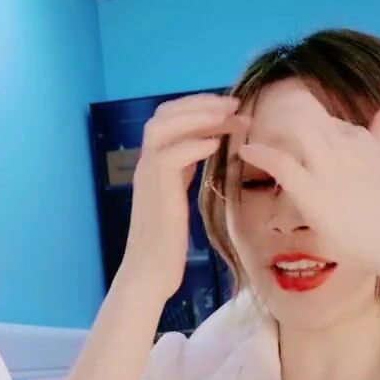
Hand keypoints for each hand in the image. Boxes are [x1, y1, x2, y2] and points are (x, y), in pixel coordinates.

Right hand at [118, 94, 247, 299]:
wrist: (149, 275)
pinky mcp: (155, 192)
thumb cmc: (167, 246)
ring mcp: (147, 176)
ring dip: (197, 117)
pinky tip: (217, 144)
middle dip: (200, 103)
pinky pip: (171, 155)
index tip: (228, 107)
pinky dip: (194, 144)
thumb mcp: (179, 199)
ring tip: (227, 116)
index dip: (196, 107)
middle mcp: (146, 165)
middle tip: (234, 104)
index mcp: (153, 165)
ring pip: (163, 127)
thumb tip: (206, 150)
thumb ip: (186, 173)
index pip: (168, 119)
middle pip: (164, 115)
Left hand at [236, 90, 379, 276]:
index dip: (309, 127)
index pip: (327, 121)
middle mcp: (341, 142)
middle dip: (284, 119)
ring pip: (289, 131)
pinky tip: (246, 152)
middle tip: (269, 131)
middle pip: (304, 115)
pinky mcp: (310, 188)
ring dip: (271, 134)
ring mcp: (325, 163)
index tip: (297, 137)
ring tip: (255, 141)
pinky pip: (278, 161)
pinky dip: (259, 153)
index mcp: (361, 137)